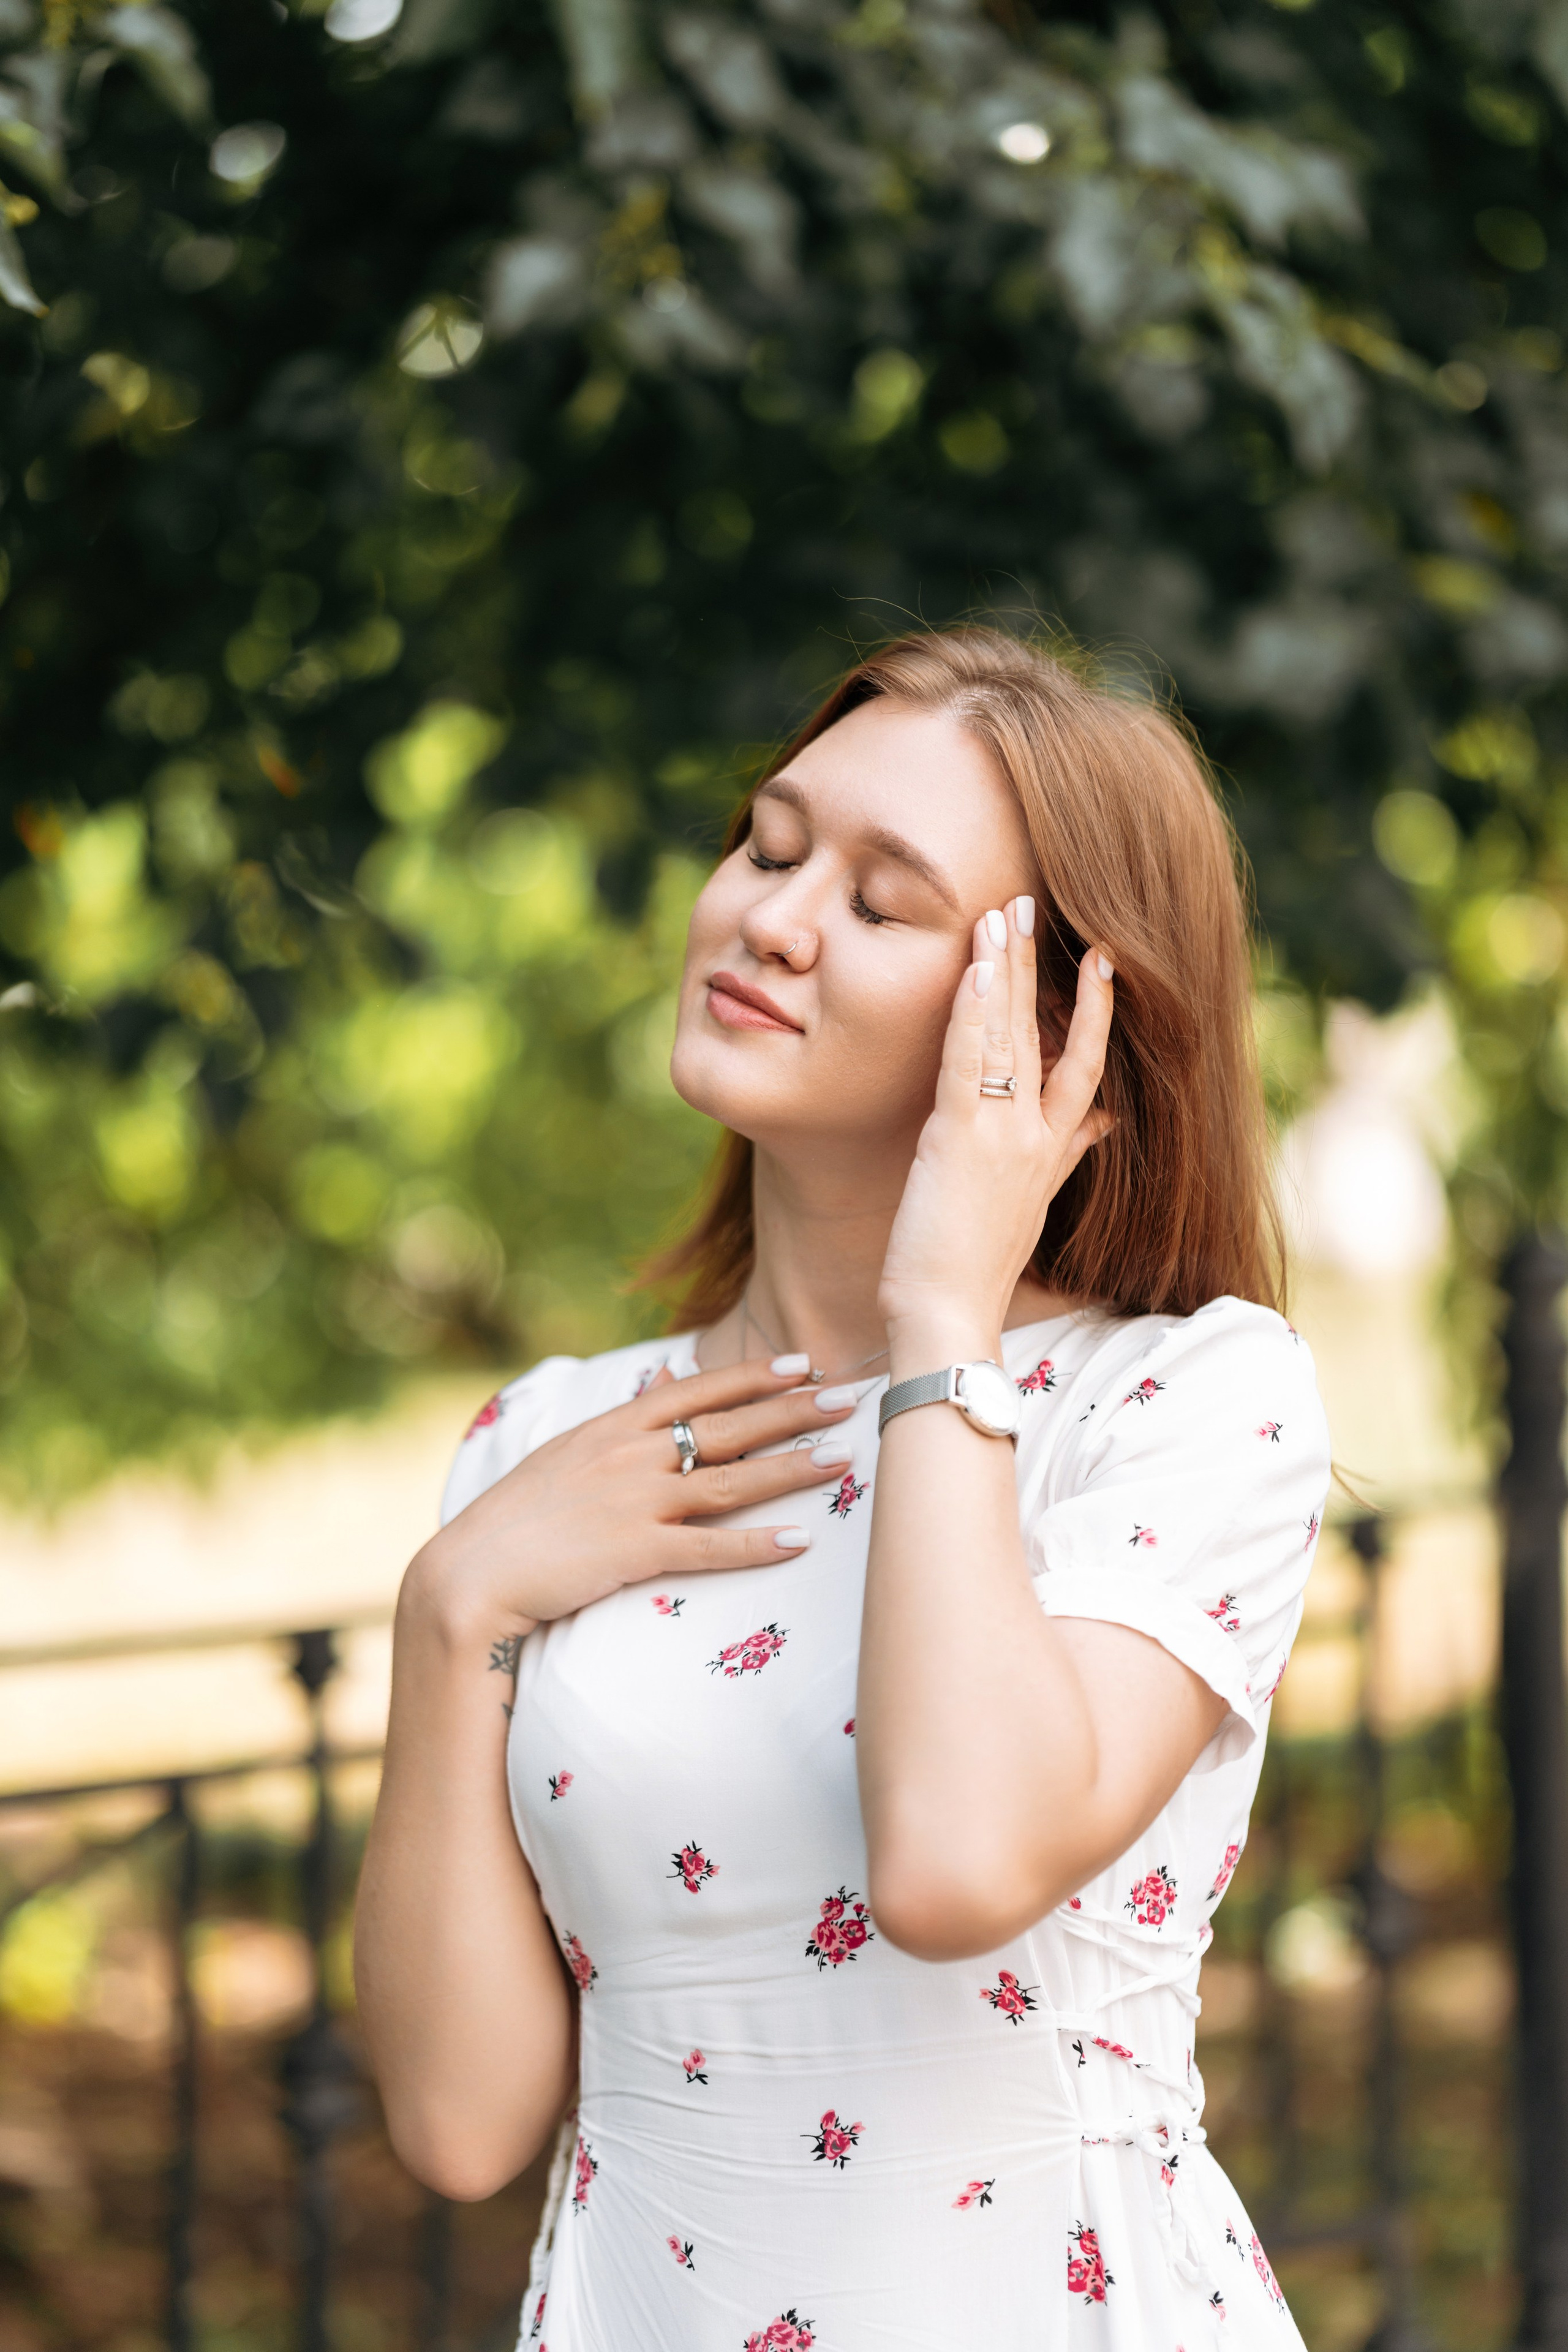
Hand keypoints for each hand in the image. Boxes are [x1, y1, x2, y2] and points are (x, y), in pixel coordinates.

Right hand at [408, 1358, 859, 1639]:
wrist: (471, 1572)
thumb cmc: (519, 1517)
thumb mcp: (568, 1452)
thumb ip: (623, 1422)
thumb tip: (666, 1382)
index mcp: (614, 1426)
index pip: (698, 1390)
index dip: (754, 1376)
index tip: (803, 1364)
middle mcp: (630, 1455)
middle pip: (728, 1427)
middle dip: (793, 1411)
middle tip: (851, 1397)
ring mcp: (634, 1502)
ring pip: (730, 1479)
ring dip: (791, 1468)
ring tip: (842, 1458)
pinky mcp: (634, 1553)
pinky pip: (708, 1549)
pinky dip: (756, 1545)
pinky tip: (799, 1541)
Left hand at [877, 897, 1113, 1352]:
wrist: (950, 1315)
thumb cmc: (973, 1267)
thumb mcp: (1033, 1203)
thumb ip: (1070, 1152)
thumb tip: (1106, 1121)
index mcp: (1052, 1151)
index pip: (1085, 1067)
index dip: (1093, 1012)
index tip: (1104, 963)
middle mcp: (1037, 1136)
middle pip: (1048, 1034)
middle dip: (1044, 967)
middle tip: (1035, 905)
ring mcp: (1004, 1135)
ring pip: (1010, 1035)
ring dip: (1005, 969)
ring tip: (1003, 912)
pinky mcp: (961, 1138)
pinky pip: (970, 1061)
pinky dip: (972, 1011)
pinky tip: (974, 967)